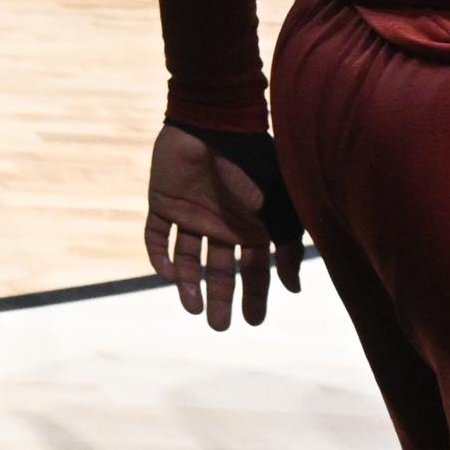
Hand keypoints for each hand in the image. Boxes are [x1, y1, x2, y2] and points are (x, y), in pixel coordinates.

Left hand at [146, 123, 302, 329]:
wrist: (215, 124)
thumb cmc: (254, 163)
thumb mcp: (280, 208)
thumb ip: (288, 246)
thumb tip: (292, 289)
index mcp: (250, 227)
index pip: (253, 270)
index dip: (253, 296)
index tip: (251, 322)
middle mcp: (221, 224)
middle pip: (218, 270)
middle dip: (219, 297)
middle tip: (218, 325)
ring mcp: (191, 214)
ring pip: (187, 257)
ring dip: (188, 283)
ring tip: (192, 308)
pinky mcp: (162, 202)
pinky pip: (157, 235)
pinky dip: (160, 256)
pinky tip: (169, 275)